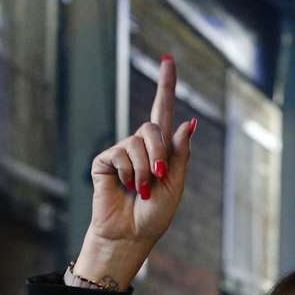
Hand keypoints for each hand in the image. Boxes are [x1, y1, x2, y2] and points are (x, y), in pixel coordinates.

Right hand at [73, 56, 197, 286]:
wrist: (131, 235)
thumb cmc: (154, 215)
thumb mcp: (176, 184)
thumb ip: (180, 153)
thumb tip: (190, 122)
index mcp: (161, 150)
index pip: (163, 111)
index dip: (166, 86)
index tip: (168, 59)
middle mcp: (140, 146)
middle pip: (153, 127)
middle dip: (160, 153)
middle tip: (158, 178)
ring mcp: (121, 152)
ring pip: (137, 142)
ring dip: (144, 170)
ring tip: (140, 191)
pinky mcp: (104, 161)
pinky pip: (120, 154)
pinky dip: (127, 174)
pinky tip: (124, 188)